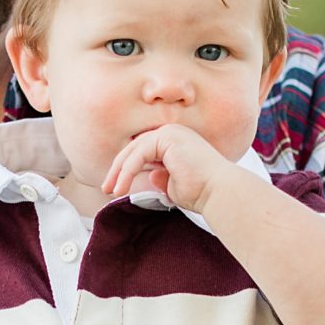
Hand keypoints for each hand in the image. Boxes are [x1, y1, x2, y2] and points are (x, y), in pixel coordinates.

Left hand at [102, 123, 227, 217]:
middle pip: (135, 148)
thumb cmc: (202, 192)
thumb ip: (161, 179)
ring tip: (110, 190)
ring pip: (134, 150)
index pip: (143, 152)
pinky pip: (139, 154)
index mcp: (174, 142)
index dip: (125, 169)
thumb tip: (150, 176)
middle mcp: (172, 133)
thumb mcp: (174, 186)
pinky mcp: (168, 137)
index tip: (114, 188)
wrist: (218, 191)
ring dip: (119, 171)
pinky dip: (127, 171)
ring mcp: (170, 132)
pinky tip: (121, 187)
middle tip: (106, 188)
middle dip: (118, 169)